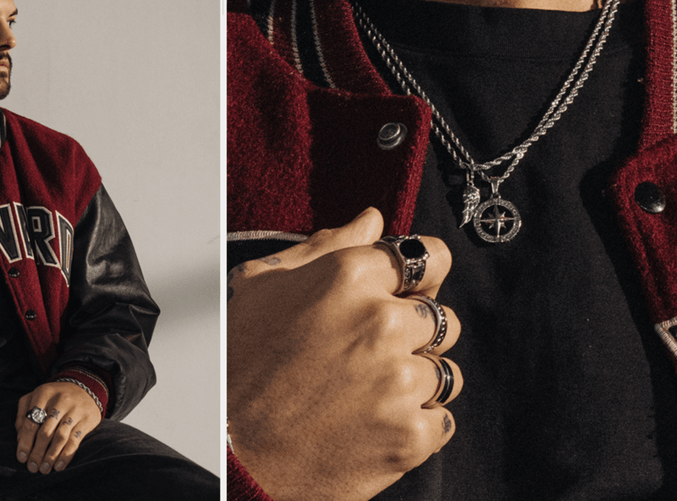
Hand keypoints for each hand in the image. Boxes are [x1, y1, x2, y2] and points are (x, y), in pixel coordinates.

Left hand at [15, 381, 101, 473]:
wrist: (86, 388)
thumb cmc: (54, 397)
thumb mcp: (36, 397)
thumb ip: (23, 414)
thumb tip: (20, 438)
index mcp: (44, 394)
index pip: (31, 422)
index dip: (25, 442)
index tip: (21, 458)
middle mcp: (60, 401)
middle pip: (45, 432)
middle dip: (37, 452)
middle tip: (32, 467)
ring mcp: (74, 410)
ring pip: (60, 437)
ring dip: (50, 456)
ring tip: (44, 469)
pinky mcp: (86, 420)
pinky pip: (75, 440)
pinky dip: (66, 455)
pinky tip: (59, 466)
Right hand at [227, 208, 461, 500]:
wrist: (230, 454)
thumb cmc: (238, 367)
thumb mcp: (263, 288)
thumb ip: (325, 248)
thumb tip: (372, 221)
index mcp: (349, 278)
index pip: (428, 257)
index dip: (416, 277)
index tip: (405, 292)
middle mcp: (382, 323)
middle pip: (441, 317)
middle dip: (413, 335)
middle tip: (367, 357)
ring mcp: (400, 382)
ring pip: (446, 371)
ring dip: (416, 383)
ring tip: (367, 394)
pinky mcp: (410, 435)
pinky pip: (443, 420)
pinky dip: (415, 425)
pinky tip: (373, 424)